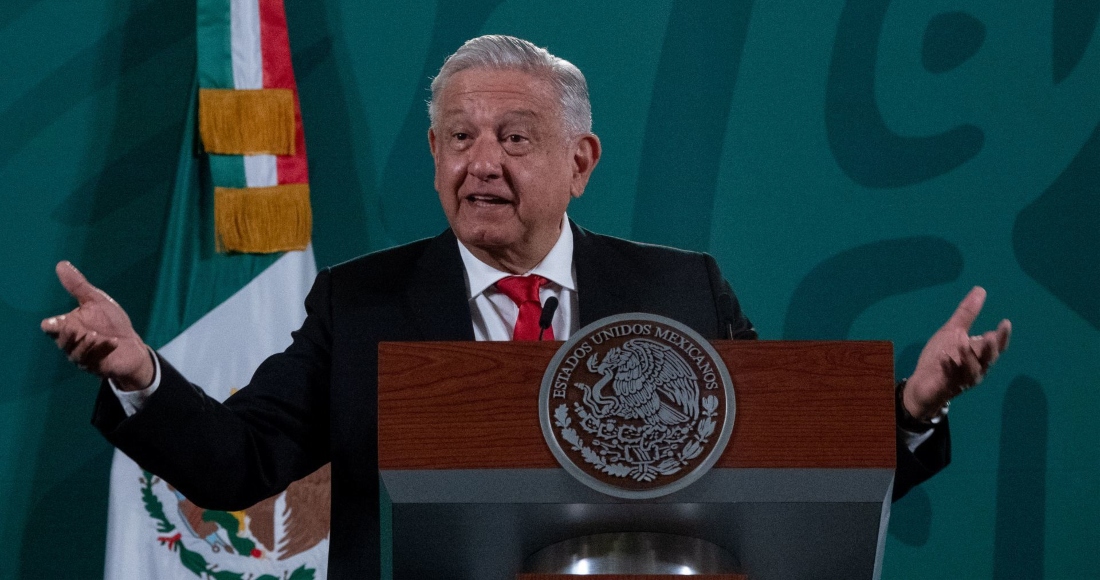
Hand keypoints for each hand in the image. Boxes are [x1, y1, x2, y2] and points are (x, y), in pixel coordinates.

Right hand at [40, 261, 154, 390]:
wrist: (132, 345)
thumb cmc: (112, 323)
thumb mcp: (97, 301)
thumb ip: (78, 286)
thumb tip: (61, 264)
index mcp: (68, 326)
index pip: (50, 328)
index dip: (51, 326)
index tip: (53, 322)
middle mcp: (71, 343)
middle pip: (61, 341)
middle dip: (68, 336)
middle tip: (75, 328)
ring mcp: (83, 357)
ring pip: (76, 353)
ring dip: (86, 344)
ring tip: (96, 335)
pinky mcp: (97, 367)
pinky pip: (95, 361)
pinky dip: (103, 350)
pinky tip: (113, 342)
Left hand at [904, 286, 1010, 420]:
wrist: (922, 383)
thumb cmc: (941, 357)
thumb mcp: (953, 331)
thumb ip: (967, 313)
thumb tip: (980, 290)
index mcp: (979, 355)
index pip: (996, 347)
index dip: (1003, 336)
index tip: (1005, 322)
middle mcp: (976, 369)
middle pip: (988, 360)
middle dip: (991, 348)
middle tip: (991, 336)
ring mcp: (962, 380)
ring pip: (972, 371)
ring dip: (968, 357)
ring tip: (962, 343)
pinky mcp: (946, 386)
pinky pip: (950, 378)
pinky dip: (949, 368)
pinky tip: (944, 358)